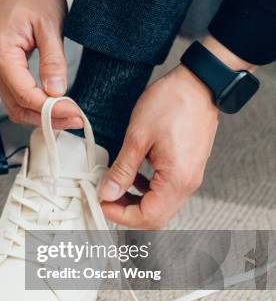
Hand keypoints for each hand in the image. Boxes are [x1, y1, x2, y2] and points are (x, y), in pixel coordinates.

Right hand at [0, 0, 82, 128]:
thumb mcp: (50, 25)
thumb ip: (53, 60)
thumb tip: (56, 91)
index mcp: (2, 55)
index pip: (25, 95)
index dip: (50, 109)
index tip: (74, 113)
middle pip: (18, 108)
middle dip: (47, 119)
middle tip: (75, 120)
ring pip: (15, 107)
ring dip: (40, 117)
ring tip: (68, 117)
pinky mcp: (4, 72)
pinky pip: (16, 98)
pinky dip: (34, 107)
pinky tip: (54, 107)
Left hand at [98, 64, 218, 228]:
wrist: (199, 83)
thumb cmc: (172, 103)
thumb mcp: (137, 137)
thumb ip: (122, 170)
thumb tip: (108, 193)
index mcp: (177, 180)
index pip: (148, 217)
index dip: (121, 215)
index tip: (102, 202)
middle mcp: (187, 183)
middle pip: (155, 217)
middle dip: (127, 212)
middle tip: (106, 198)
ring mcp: (189, 176)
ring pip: (159, 205)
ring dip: (135, 202)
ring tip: (115, 186)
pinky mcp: (187, 168)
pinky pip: (165, 191)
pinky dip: (146, 190)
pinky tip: (133, 176)